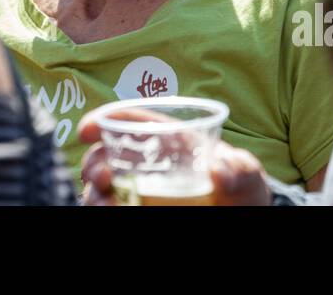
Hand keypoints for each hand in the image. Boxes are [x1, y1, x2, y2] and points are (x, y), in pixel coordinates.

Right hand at [78, 112, 273, 205]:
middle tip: (100, 178)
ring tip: (104, 204)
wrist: (241, 213)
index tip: (86, 129)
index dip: (103, 118)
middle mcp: (147, 164)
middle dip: (93, 163)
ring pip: (102, 188)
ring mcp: (140, 191)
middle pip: (106, 156)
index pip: (130, 121)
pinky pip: (112, 207)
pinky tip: (110, 211)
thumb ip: (239, 168)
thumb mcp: (246, 173)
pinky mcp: (136, 208)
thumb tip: (219, 171)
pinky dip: (103, 208)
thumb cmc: (241, 187)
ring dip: (94, 193)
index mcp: (168, 140)